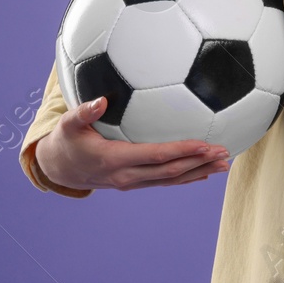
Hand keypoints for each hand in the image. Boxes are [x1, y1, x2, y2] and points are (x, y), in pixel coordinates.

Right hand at [33, 96, 231, 191]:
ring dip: (198, 171)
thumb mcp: (68, 125)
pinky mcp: (134, 182)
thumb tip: (100, 100)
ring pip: (170, 180)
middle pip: (170, 172)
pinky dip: (186, 177)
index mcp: (115, 160)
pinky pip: (163, 182)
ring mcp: (131, 182)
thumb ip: (83, 112)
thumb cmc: (66, 140)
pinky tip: (205, 172)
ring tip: (224, 164)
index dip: (181, 150)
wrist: (58, 169)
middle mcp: (126, 175)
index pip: (156, 156)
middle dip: (199, 162)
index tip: (205, 144)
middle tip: (225, 153)